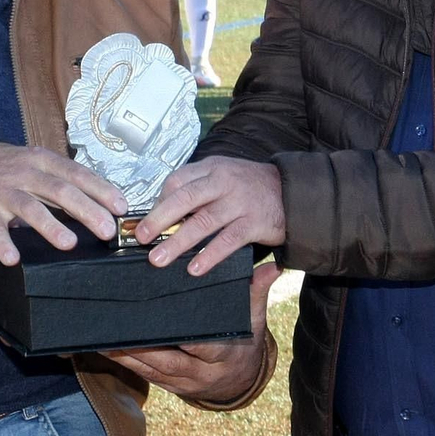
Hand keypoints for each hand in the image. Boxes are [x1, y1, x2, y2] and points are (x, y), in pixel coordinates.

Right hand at [0, 143, 127, 265]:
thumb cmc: (9, 169)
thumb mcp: (37, 165)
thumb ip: (64, 182)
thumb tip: (102, 204)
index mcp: (43, 161)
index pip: (77, 174)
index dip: (100, 189)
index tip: (120, 206)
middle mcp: (25, 173)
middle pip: (59, 190)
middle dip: (85, 209)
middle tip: (106, 229)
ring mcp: (4, 191)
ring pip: (30, 207)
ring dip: (50, 225)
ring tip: (69, 243)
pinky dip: (3, 243)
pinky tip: (13, 258)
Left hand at [103, 262, 281, 402]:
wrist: (241, 380)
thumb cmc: (246, 342)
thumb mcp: (255, 319)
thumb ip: (256, 293)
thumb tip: (272, 267)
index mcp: (222, 355)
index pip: (201, 346)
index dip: (181, 339)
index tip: (159, 323)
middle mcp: (201, 374)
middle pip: (168, 361)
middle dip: (141, 349)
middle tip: (117, 331)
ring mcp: (184, 384)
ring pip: (151, 371)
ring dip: (126, 358)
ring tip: (103, 339)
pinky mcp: (169, 387)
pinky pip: (145, 377)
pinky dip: (126, 364)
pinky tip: (106, 350)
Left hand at [134, 157, 285, 275]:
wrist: (293, 192)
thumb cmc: (250, 187)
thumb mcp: (222, 176)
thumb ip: (197, 189)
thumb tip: (162, 210)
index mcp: (211, 168)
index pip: (177, 181)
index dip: (158, 202)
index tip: (144, 221)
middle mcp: (223, 181)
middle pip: (184, 199)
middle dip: (159, 219)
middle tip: (142, 237)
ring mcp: (239, 201)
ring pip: (203, 222)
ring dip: (178, 242)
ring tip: (159, 259)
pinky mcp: (254, 222)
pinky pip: (227, 240)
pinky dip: (209, 255)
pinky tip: (194, 267)